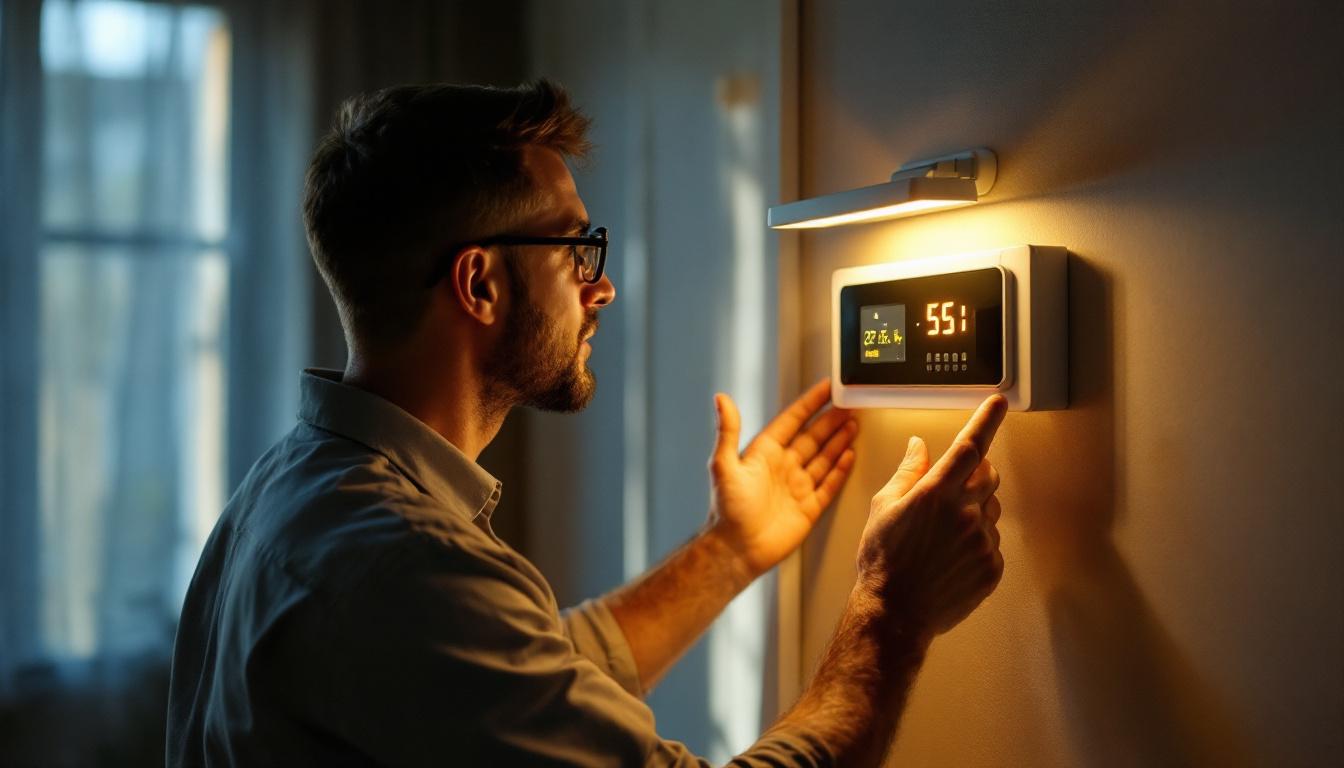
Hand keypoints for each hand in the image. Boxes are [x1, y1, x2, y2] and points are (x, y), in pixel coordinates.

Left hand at [706, 378, 858, 578]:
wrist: (737, 550)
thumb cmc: (727, 510)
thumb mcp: (723, 465)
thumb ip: (727, 431)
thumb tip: (721, 398)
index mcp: (765, 453)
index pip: (792, 421)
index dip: (810, 403)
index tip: (827, 388)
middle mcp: (783, 466)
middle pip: (813, 437)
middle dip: (831, 420)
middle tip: (850, 404)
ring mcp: (797, 486)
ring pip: (824, 458)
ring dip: (839, 441)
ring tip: (854, 424)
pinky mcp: (809, 508)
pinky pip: (829, 484)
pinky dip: (841, 470)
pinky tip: (850, 455)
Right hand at [855, 395, 1007, 644]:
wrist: (895, 613)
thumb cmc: (883, 560)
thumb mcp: (884, 507)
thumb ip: (908, 472)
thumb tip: (920, 446)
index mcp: (936, 493)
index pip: (969, 446)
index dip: (986, 420)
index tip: (998, 403)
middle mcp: (964, 513)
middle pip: (988, 475)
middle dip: (975, 474)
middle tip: (950, 492)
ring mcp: (982, 541)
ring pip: (990, 510)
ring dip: (973, 512)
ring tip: (941, 538)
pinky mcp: (992, 566)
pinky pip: (992, 542)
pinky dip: (976, 544)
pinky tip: (949, 559)